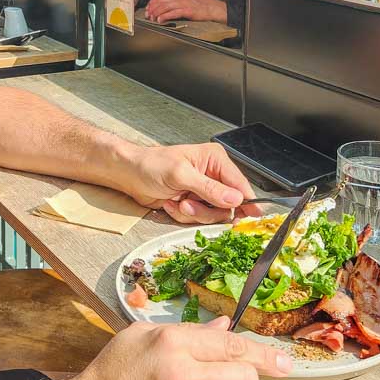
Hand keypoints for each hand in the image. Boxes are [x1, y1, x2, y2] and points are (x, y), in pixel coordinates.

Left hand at [117, 141, 256, 223]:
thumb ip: (209, 188)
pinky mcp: (193, 203)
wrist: (130, 175)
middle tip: (189, 203)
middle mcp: (213, 175)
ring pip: (213, 215)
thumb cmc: (151, 165)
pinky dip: (183, 215)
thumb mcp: (181, 175)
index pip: (240, 184)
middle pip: (228, 204)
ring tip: (178, 201)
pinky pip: (198, 218)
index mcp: (215, 160)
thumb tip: (234, 199)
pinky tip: (171, 203)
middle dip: (207, 209)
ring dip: (193, 212)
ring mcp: (203, 191)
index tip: (250, 216)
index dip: (247, 201)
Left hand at [144, 0, 227, 24]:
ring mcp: (184, 2)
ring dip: (156, 13)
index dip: (152, 1)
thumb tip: (163, 4)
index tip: (148, 8)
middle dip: (152, 8)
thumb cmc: (202, 4)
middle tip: (148, 15)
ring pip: (164, 6)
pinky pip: (173, 13)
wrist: (215, 8)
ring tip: (153, 18)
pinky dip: (164, 16)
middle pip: (160, 0)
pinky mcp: (188, 10)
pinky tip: (160, 20)